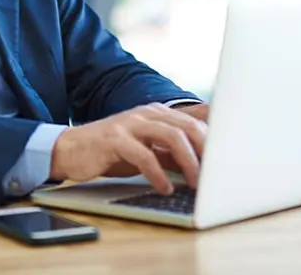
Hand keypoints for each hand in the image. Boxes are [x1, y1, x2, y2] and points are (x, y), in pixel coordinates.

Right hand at [49, 103, 206, 194]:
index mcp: (158, 113)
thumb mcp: (147, 149)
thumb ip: (171, 152)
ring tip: (196, 183)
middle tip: (216, 174)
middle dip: (206, 150)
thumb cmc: (113, 151)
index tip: (228, 157)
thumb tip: (202, 163)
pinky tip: (165, 187)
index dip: (213, 137)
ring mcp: (131, 123)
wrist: (72, 149)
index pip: (194, 120)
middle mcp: (148, 113)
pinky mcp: (115, 138)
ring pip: (170, 135)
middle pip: (187, 126)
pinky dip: (158, 173)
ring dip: (188, 161)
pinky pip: (143, 155)